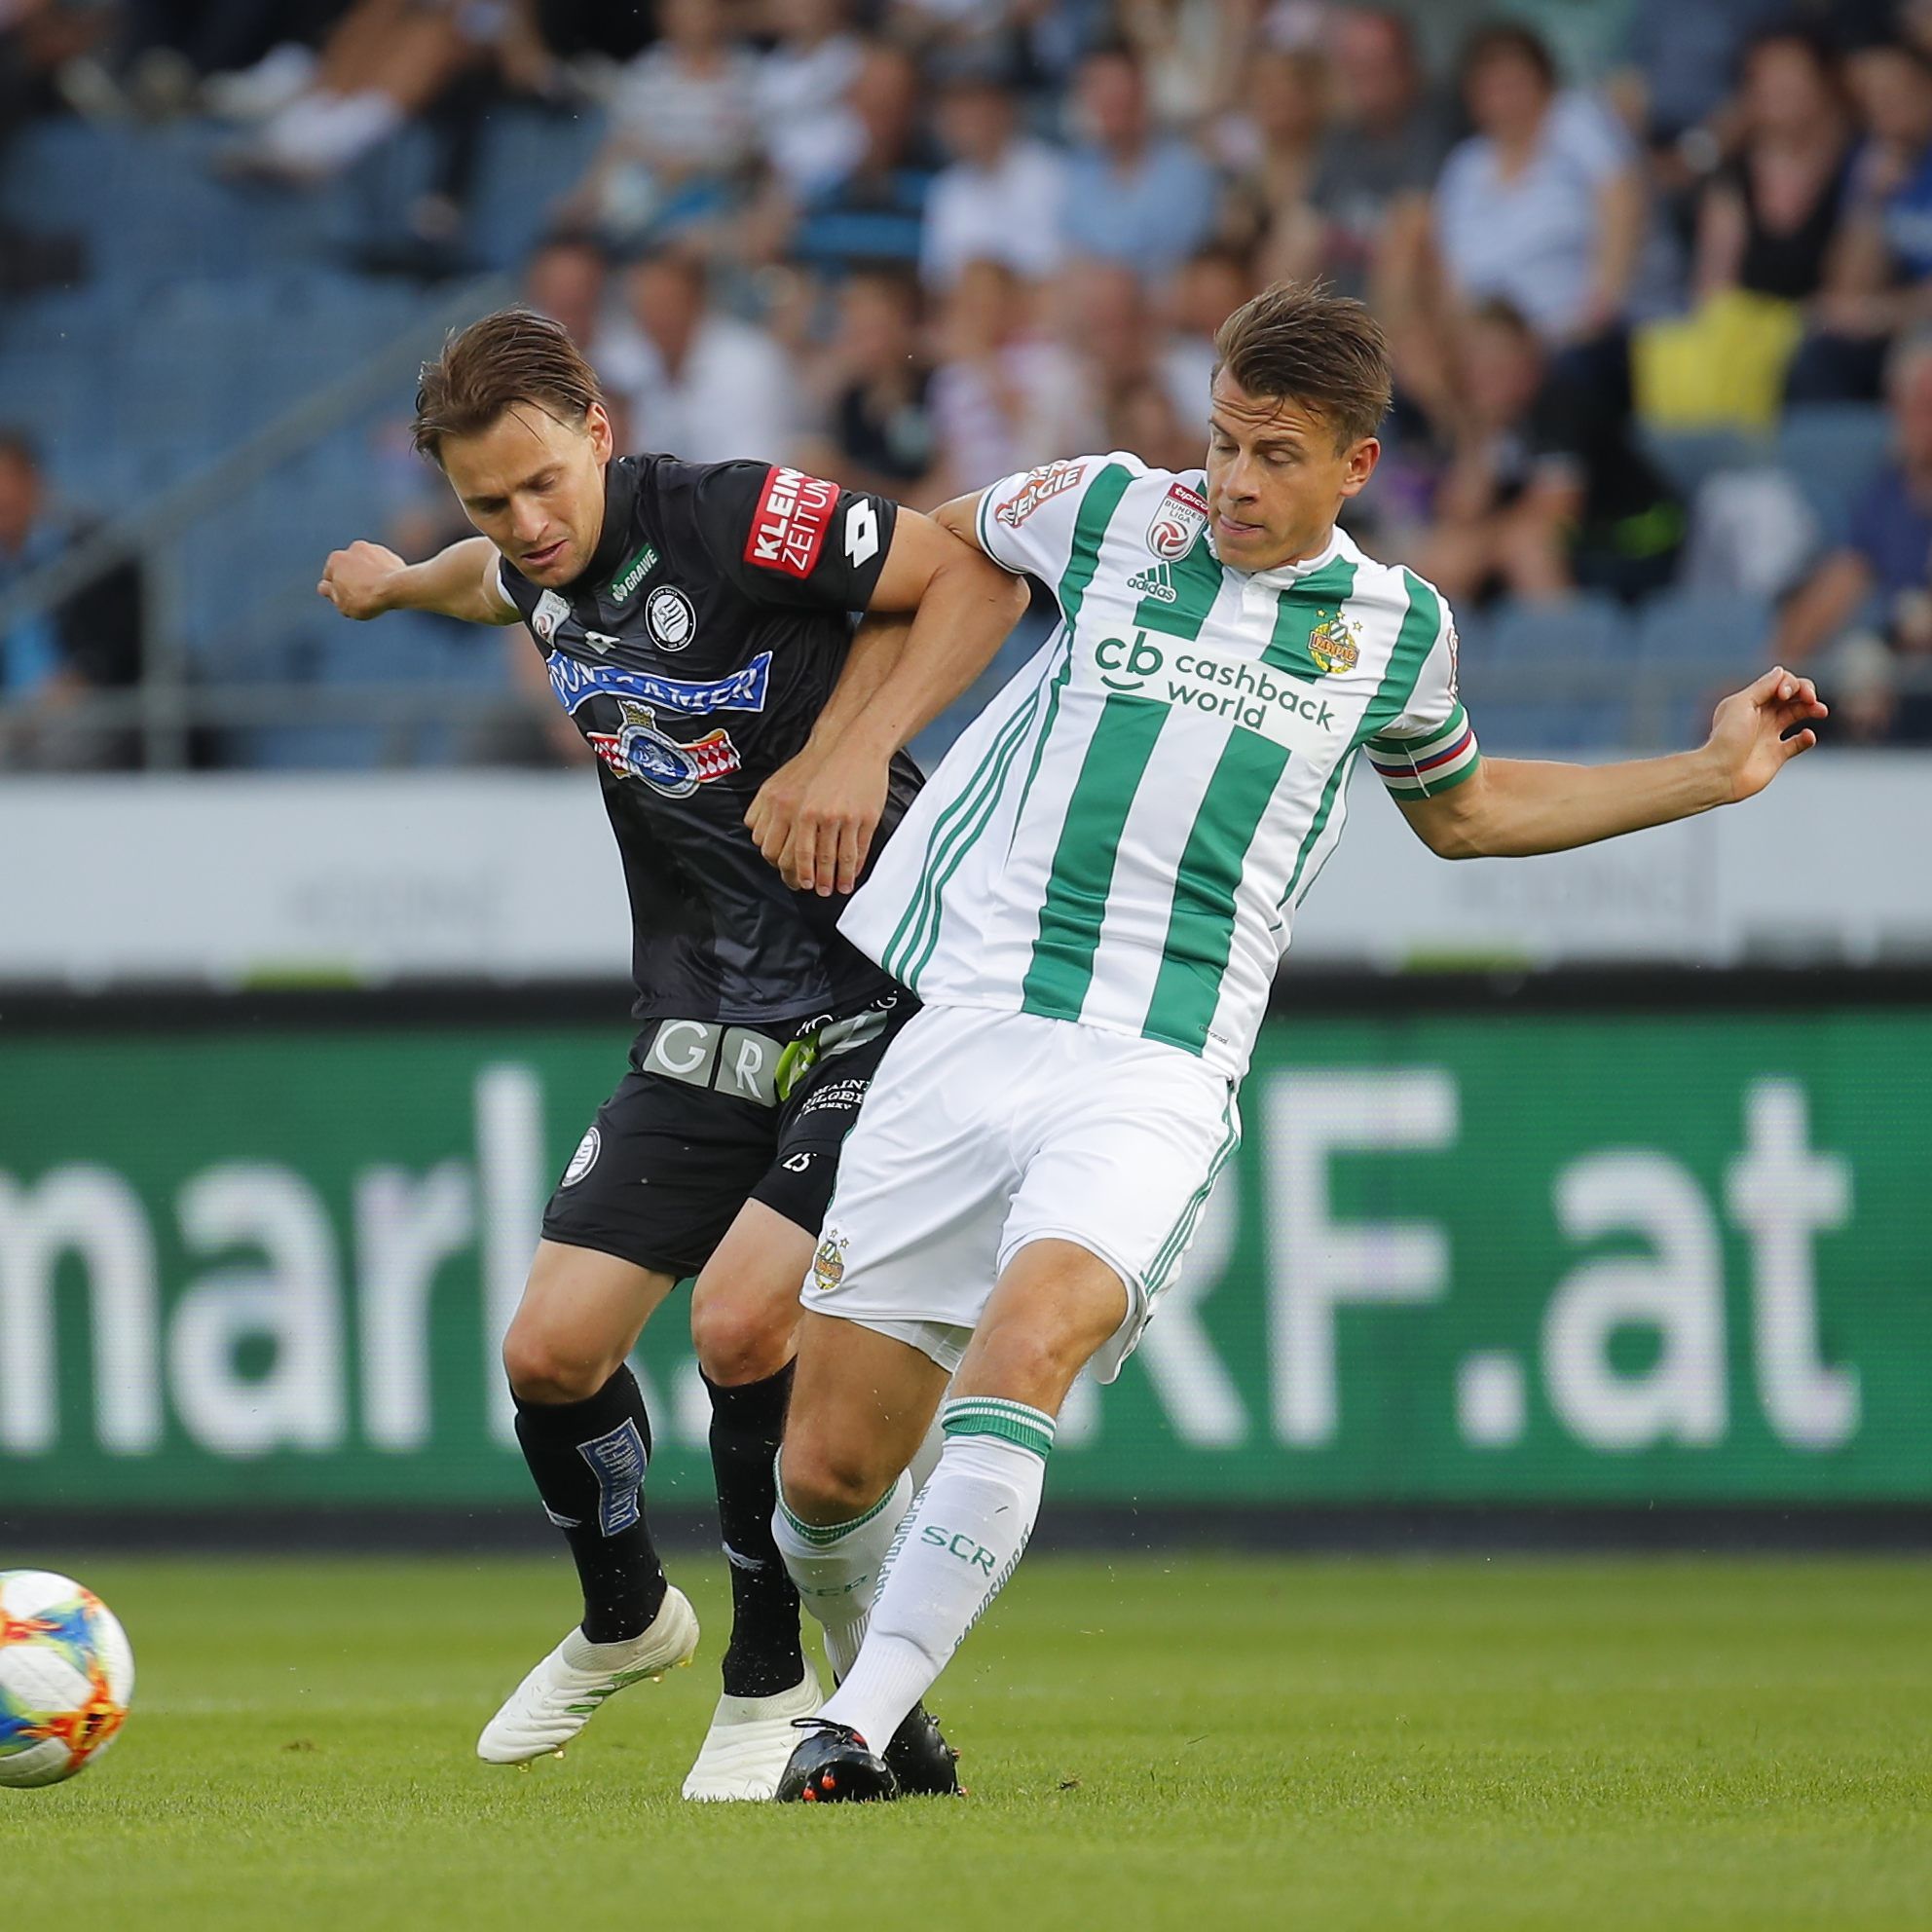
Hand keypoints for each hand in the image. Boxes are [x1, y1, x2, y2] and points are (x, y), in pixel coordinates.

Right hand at [319, 541, 404, 619]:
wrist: (397, 588)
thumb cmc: (366, 598)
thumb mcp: (342, 603)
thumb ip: (330, 593)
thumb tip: (324, 587)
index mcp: (335, 559)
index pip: (331, 578)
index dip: (339, 593)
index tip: (350, 601)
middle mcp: (352, 548)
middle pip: (349, 570)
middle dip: (354, 582)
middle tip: (365, 598)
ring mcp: (373, 550)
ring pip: (367, 568)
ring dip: (370, 578)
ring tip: (378, 594)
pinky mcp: (391, 555)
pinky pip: (383, 568)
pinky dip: (384, 576)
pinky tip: (390, 588)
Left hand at [745, 742, 888, 896]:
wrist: (853, 746)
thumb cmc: (817, 767)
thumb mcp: (780, 784)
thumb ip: (765, 812)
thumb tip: (761, 840)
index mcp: (791, 809)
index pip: (784, 852)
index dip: (789, 871)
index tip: (794, 880)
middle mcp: (813, 815)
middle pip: (808, 860)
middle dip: (810, 880)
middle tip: (814, 890)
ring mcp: (840, 817)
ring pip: (834, 859)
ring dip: (834, 880)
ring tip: (835, 890)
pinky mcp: (863, 818)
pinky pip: (856, 851)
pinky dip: (853, 868)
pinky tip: (851, 876)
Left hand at [1706, 666, 1827, 801]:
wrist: (1720, 773)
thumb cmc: (1727, 737)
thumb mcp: (1742, 704)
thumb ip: (1763, 687)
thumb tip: (1780, 670)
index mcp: (1751, 701)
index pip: (1779, 683)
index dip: (1789, 683)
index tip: (1784, 695)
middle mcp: (1761, 716)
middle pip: (1792, 696)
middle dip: (1805, 691)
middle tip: (1810, 699)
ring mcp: (1769, 735)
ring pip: (1798, 714)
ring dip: (1812, 709)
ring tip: (1820, 711)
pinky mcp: (1777, 755)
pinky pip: (1799, 743)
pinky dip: (1807, 738)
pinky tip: (1807, 736)